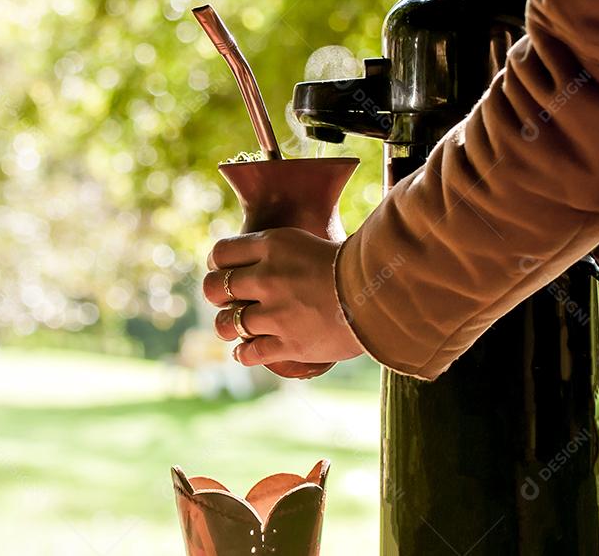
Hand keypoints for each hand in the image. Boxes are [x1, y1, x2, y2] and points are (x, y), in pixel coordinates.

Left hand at [202, 228, 364, 367]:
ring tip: (236, 327)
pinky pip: (248, 354)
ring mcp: (276, 313)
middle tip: (228, 300)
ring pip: (225, 325)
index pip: (220, 253)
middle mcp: (267, 278)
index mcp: (272, 245)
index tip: (222, 270)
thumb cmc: (352, 264)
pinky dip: (244, 355)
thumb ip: (276, 251)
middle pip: (213, 288)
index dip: (216, 264)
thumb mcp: (307, 243)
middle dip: (215, 295)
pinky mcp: (288, 344)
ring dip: (227, 327)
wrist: (385, 293)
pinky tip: (246, 352)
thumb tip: (251, 260)